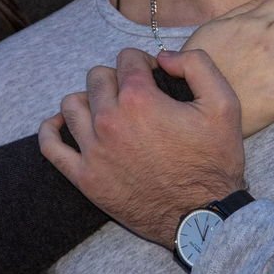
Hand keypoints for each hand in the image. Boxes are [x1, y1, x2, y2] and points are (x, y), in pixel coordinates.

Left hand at [38, 47, 244, 246]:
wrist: (202, 216)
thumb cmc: (214, 161)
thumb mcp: (224, 103)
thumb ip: (196, 64)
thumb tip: (163, 57)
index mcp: (139, 99)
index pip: (126, 58)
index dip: (144, 64)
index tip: (155, 79)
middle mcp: (109, 121)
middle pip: (97, 77)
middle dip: (117, 78)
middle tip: (136, 96)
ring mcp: (92, 150)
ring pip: (72, 104)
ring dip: (89, 99)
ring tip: (108, 110)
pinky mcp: (84, 177)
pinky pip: (50, 146)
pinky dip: (52, 129)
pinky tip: (64, 124)